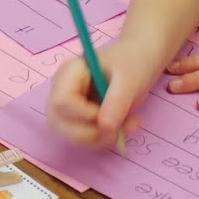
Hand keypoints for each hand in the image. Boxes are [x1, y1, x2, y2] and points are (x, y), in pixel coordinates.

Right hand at [44, 39, 169, 149]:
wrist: (141, 58)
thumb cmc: (133, 61)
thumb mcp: (129, 79)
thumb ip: (117, 101)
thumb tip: (105, 127)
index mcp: (68, 72)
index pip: (61, 102)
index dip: (83, 115)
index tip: (109, 113)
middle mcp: (61, 90)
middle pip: (57, 122)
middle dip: (89, 133)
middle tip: (118, 128)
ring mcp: (68, 107)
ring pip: (69, 136)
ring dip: (99, 140)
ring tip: (127, 126)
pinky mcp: (78, 119)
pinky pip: (83, 140)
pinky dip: (104, 140)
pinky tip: (123, 128)